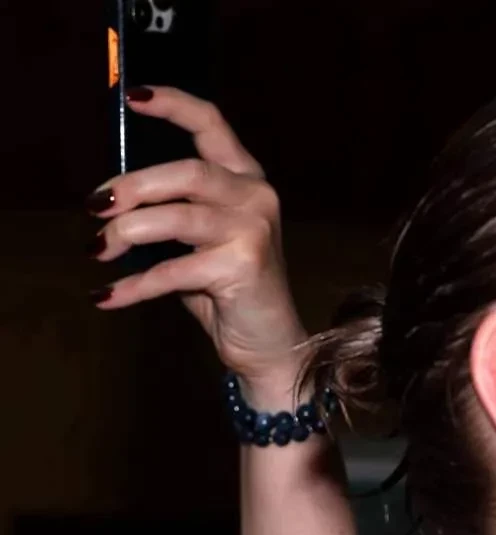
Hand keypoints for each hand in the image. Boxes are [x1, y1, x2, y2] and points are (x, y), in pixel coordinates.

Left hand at [91, 87, 306, 396]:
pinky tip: (108, 295)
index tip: (130, 97)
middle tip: (94, 207)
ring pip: (176, 218)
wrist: (270, 344)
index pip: (212, 125)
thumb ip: (169, 208)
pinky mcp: (244, 268)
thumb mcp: (197, 238)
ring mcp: (254, 231)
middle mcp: (256, 198)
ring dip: (126, 232)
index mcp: (246, 180)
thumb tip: (110, 195)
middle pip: (186, 172)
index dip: (173, 105)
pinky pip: (173, 270)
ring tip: (98, 249)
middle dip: (132, 187)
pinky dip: (134, 285)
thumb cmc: (227, 287)